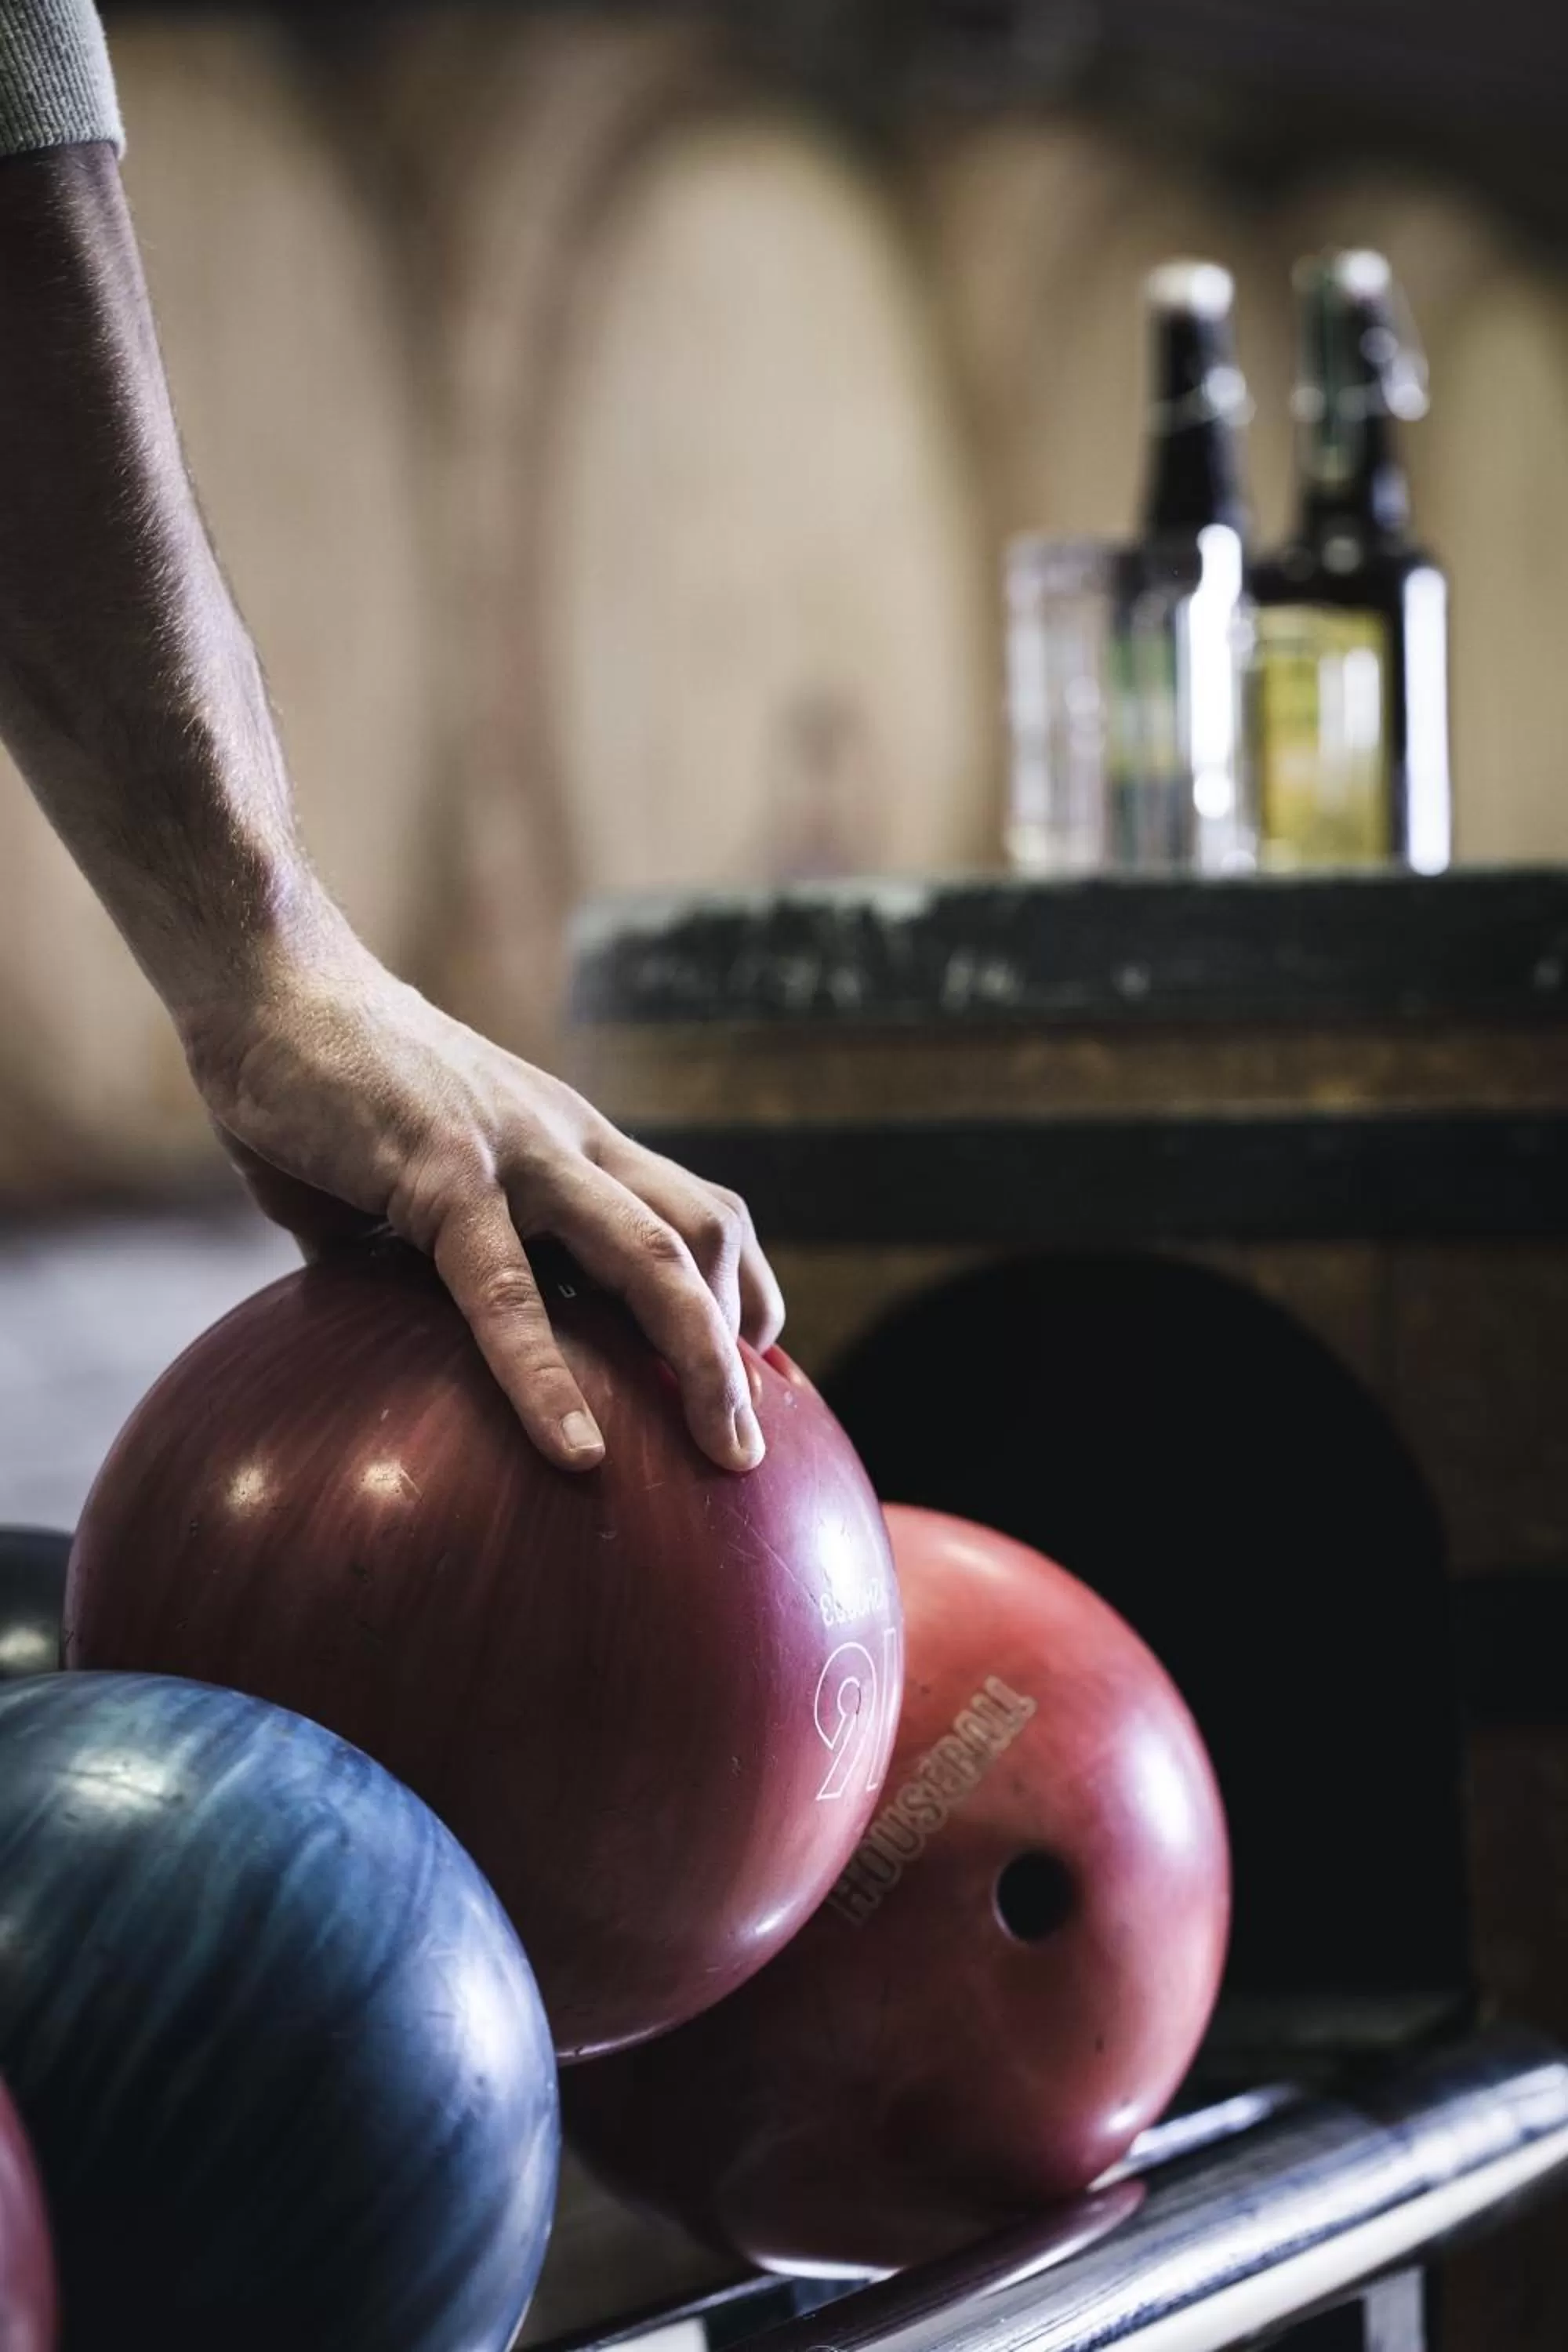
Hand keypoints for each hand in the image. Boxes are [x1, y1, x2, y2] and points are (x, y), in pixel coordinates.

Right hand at [182, 912, 783, 1476]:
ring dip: (699, 1358)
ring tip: (717, 1453)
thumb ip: (435, 1252)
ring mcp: (518, 1155)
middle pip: (706, 1237)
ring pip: (651, 1255)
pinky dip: (547, 1375)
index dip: (742, 1295)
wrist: (271, 984)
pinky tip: (575, 1449)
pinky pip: (508, 1289)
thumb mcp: (417, 1178)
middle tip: (748, 1448)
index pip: (698, 1214)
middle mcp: (571, 1142)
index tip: (750, 1377)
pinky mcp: (443, 1175)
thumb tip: (410, 1340)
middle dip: (742, 1346)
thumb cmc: (332, 1090)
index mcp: (574, 1144)